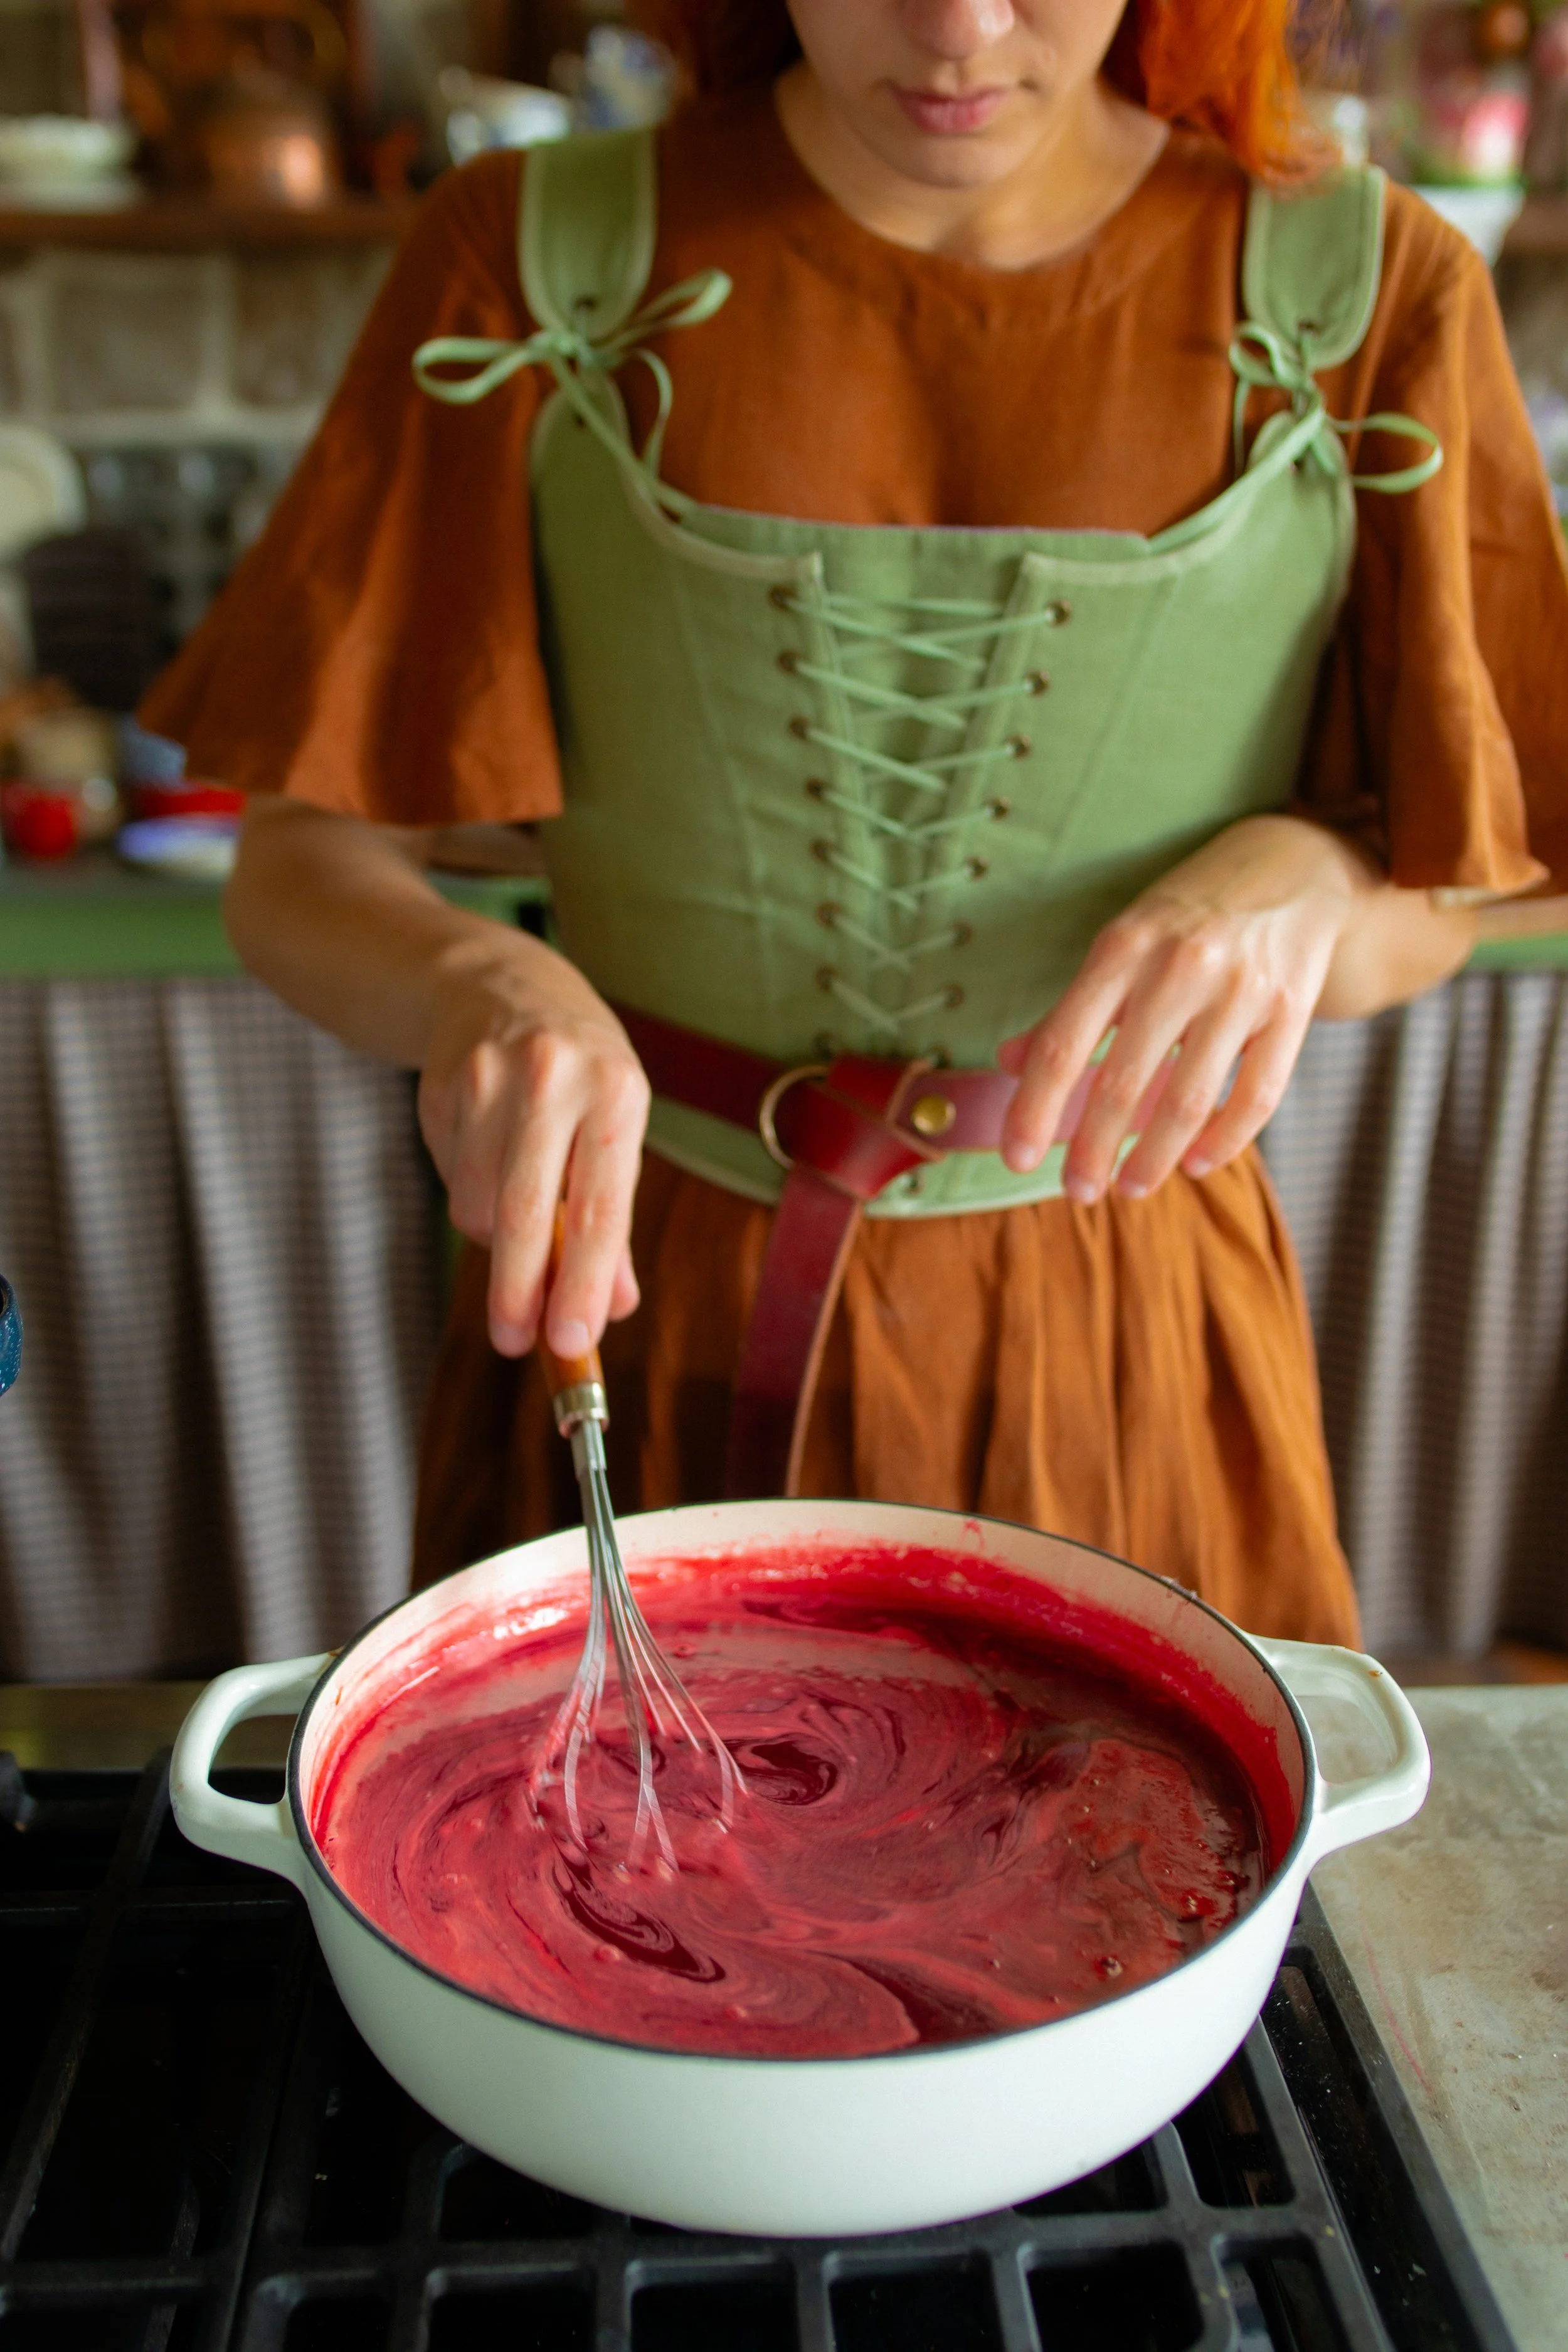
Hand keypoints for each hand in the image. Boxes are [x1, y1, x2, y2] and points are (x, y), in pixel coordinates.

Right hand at [417, 934, 648, 1356]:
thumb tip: (611, 1308)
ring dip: (495, 1237)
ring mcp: (491, 1077)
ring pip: (479, 1205)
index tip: (572, 1341)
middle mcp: (555, 1079)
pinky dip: (470, 1193)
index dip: (584, 1283)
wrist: (502, 984)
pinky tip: (486, 1156)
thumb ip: (613, 1222)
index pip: (601, 1210)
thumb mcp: (616, 1130)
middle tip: (514, 1342)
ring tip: (515, 1207)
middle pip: (525, 1214)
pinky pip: (451, 1177)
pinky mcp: (443, 1083)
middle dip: (518, 1292)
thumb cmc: (579, 1074)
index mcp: (618, 1093)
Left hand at [997, 816, 1375, 1200]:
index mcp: (1124, 947)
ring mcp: (1241, 990)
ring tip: (1130, 1187)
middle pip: (1124, 1082)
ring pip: (1189, 1099)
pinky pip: (1257, 1095)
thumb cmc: (1188, 913)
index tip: (1016, 1157)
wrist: (1293, 863)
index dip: (1034, 1107)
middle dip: (1092, 1149)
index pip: (1064, 1042)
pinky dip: (1224, 1140)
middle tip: (1078, 1191)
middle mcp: (1181, 967)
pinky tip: (1195, 1163)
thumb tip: (1007, 1062)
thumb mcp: (1122, 942)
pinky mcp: (1292, 1009)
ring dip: (1154, 1157)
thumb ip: (1069, 1007)